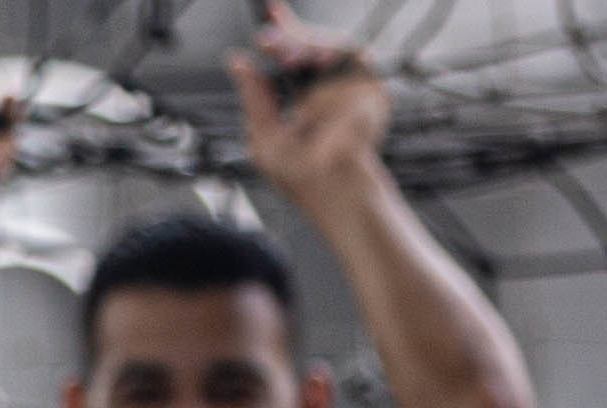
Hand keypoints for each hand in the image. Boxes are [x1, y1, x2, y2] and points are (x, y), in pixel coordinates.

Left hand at [236, 9, 392, 208]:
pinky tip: (306, 60)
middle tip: (268, 40)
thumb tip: (237, 63)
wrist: (330, 190)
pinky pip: (350, 54)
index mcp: (303, 101)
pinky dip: (326, 52)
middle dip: (288, 38)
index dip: (283, 34)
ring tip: (284, 57)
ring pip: (329, 45)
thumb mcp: (263, 136)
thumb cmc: (301, 178)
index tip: (268, 14)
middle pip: (311, 46)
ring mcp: (348, 88)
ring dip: (304, 44)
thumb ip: (254, 97)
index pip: (293, 58)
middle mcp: (327, 91)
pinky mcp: (369, 88)